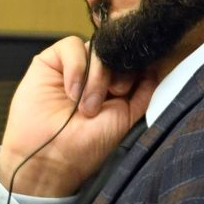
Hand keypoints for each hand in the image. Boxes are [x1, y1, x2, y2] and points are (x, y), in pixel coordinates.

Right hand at [0, 36, 156, 196]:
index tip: (126, 92)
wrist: (51, 158)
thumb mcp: (126, 118)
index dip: (134, 69)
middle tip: (110, 98)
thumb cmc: (86, 146)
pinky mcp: (50, 62)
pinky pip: (71, 46)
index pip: (130, 61)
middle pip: (116, 52)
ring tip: (86, 106)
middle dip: (117, 74)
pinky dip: (76, 68)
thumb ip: (143, 91)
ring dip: (96, 77)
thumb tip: (153, 65)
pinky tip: (71, 92)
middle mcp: (94, 74)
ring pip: (97, 48)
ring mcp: (72, 67)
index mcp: (113, 87)